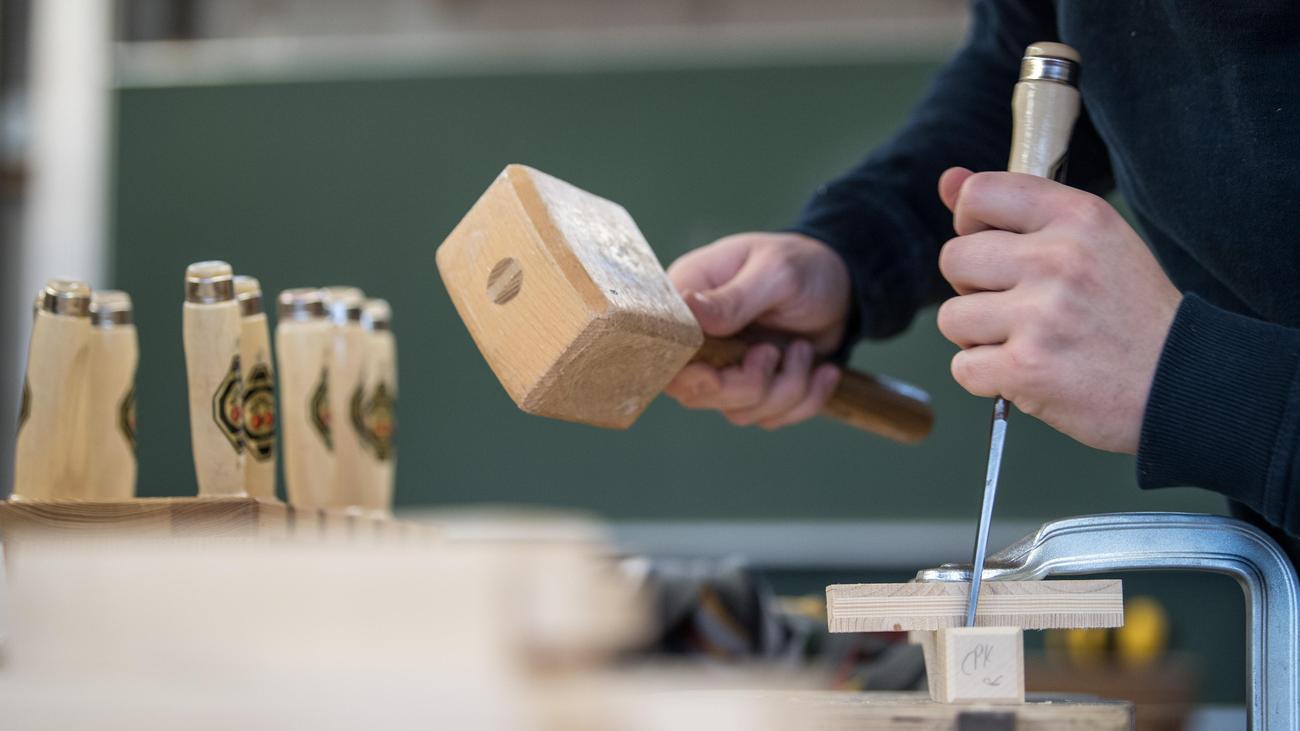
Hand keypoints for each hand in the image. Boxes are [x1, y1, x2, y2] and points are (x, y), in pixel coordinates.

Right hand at [664, 232, 849, 427]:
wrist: (842, 284)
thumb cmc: (802, 265)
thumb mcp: (774, 273)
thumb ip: (732, 299)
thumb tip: (686, 308)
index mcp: (686, 305)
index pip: (663, 352)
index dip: (686, 372)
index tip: (717, 371)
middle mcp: (698, 343)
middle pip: (696, 393)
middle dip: (747, 385)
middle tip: (772, 351)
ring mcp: (726, 370)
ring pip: (739, 412)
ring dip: (785, 389)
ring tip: (804, 349)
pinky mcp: (756, 390)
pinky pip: (770, 418)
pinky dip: (805, 400)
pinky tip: (824, 371)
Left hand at [935, 167, 1181, 452]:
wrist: (1182, 383)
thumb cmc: (1128, 312)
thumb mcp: (1091, 241)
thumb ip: (1016, 207)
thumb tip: (948, 179)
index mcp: (1079, 216)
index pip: (979, 193)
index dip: (970, 224)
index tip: (993, 246)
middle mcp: (1060, 259)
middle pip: (954, 258)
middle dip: (972, 288)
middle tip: (1017, 305)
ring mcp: (1042, 315)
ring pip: (951, 316)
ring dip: (977, 336)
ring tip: (1025, 341)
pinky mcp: (1027, 368)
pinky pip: (963, 366)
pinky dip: (986, 377)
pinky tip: (1026, 373)